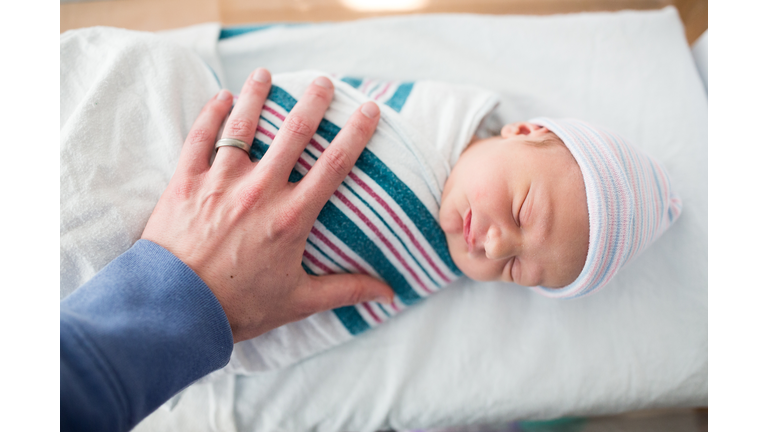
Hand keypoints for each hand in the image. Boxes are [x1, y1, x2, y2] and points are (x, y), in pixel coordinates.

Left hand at [142, 68, 393, 342]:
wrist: (175, 310)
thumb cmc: (239, 306)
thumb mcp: (298, 301)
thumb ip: (345, 290)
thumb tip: (388, 293)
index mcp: (291, 217)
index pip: (334, 165)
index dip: (356, 134)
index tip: (369, 110)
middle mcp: (259, 191)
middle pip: (294, 134)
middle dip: (312, 102)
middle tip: (324, 82)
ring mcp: (220, 182)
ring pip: (242, 126)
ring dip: (257, 96)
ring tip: (266, 75)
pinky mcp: (186, 183)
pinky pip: (200, 138)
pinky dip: (211, 114)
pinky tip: (221, 97)